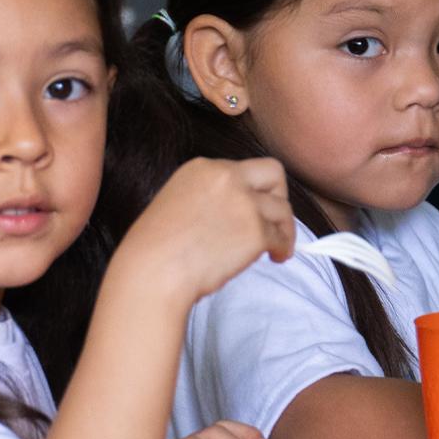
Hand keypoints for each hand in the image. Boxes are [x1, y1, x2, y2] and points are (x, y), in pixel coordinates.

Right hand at [114, 157, 293, 306]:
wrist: (154, 271)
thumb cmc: (156, 248)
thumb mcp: (177, 202)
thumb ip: (209, 197)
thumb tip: (235, 214)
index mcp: (202, 168)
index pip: (242, 168)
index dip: (251, 190)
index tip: (250, 209)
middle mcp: (227, 177)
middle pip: (273, 173)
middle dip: (279, 195)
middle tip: (274, 219)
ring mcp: (244, 203)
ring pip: (283, 209)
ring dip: (285, 228)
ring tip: (278, 247)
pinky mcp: (256, 231)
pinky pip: (281, 237)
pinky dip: (282, 248)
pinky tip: (275, 257)